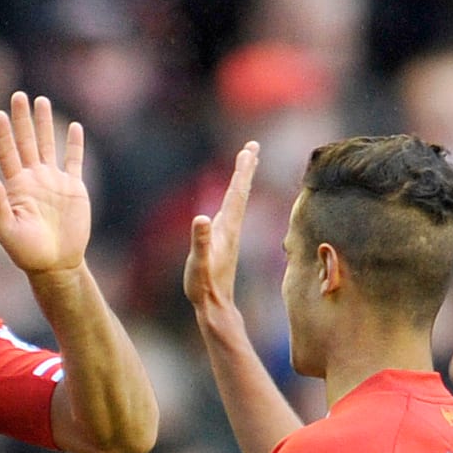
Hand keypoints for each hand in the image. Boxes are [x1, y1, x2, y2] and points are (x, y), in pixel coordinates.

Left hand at [0, 92, 89, 275]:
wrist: (55, 265)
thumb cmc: (27, 252)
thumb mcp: (6, 230)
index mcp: (16, 187)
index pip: (7, 153)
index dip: (3, 134)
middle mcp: (33, 179)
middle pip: (26, 141)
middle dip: (23, 118)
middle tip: (18, 95)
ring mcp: (53, 182)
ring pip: (48, 145)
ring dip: (45, 123)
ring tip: (42, 101)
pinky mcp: (73, 188)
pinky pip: (74, 161)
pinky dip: (74, 144)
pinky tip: (74, 127)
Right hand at [184, 141, 258, 311]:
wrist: (215, 306)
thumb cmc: (204, 285)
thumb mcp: (199, 264)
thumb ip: (201, 242)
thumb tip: (201, 218)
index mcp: (227, 228)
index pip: (236, 193)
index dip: (242, 171)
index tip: (250, 149)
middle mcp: (231, 228)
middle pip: (240, 193)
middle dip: (246, 169)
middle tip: (252, 147)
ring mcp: (228, 235)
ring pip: (237, 201)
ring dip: (242, 181)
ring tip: (246, 164)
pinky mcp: (224, 242)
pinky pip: (231, 211)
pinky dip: (233, 197)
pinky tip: (231, 198)